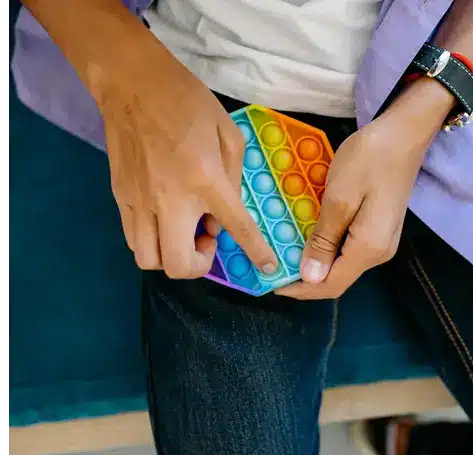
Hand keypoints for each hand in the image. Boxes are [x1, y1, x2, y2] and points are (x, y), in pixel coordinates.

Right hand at [94, 31, 277, 278]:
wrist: (133, 83)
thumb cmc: (188, 103)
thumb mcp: (229, 135)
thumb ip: (233, 179)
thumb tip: (222, 214)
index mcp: (205, 180)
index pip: (236, 229)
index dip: (256, 253)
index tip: (267, 267)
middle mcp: (169, 198)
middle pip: (177, 265)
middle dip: (198, 265)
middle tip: (208, 239)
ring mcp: (139, 201)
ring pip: (148, 259)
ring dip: (172, 255)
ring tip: (185, 230)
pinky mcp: (120, 197)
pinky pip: (134, 239)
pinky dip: (153, 241)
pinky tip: (166, 219)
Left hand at [274, 116, 421, 299]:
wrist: (404, 133)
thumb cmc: (370, 159)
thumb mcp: (339, 197)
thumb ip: (324, 239)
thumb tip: (311, 277)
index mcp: (369, 248)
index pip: (331, 285)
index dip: (300, 289)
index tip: (271, 282)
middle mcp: (378, 253)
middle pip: (337, 278)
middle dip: (304, 277)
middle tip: (274, 264)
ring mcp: (381, 241)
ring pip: (342, 264)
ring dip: (314, 261)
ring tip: (286, 249)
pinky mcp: (379, 229)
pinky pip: (348, 248)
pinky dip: (326, 247)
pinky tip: (308, 234)